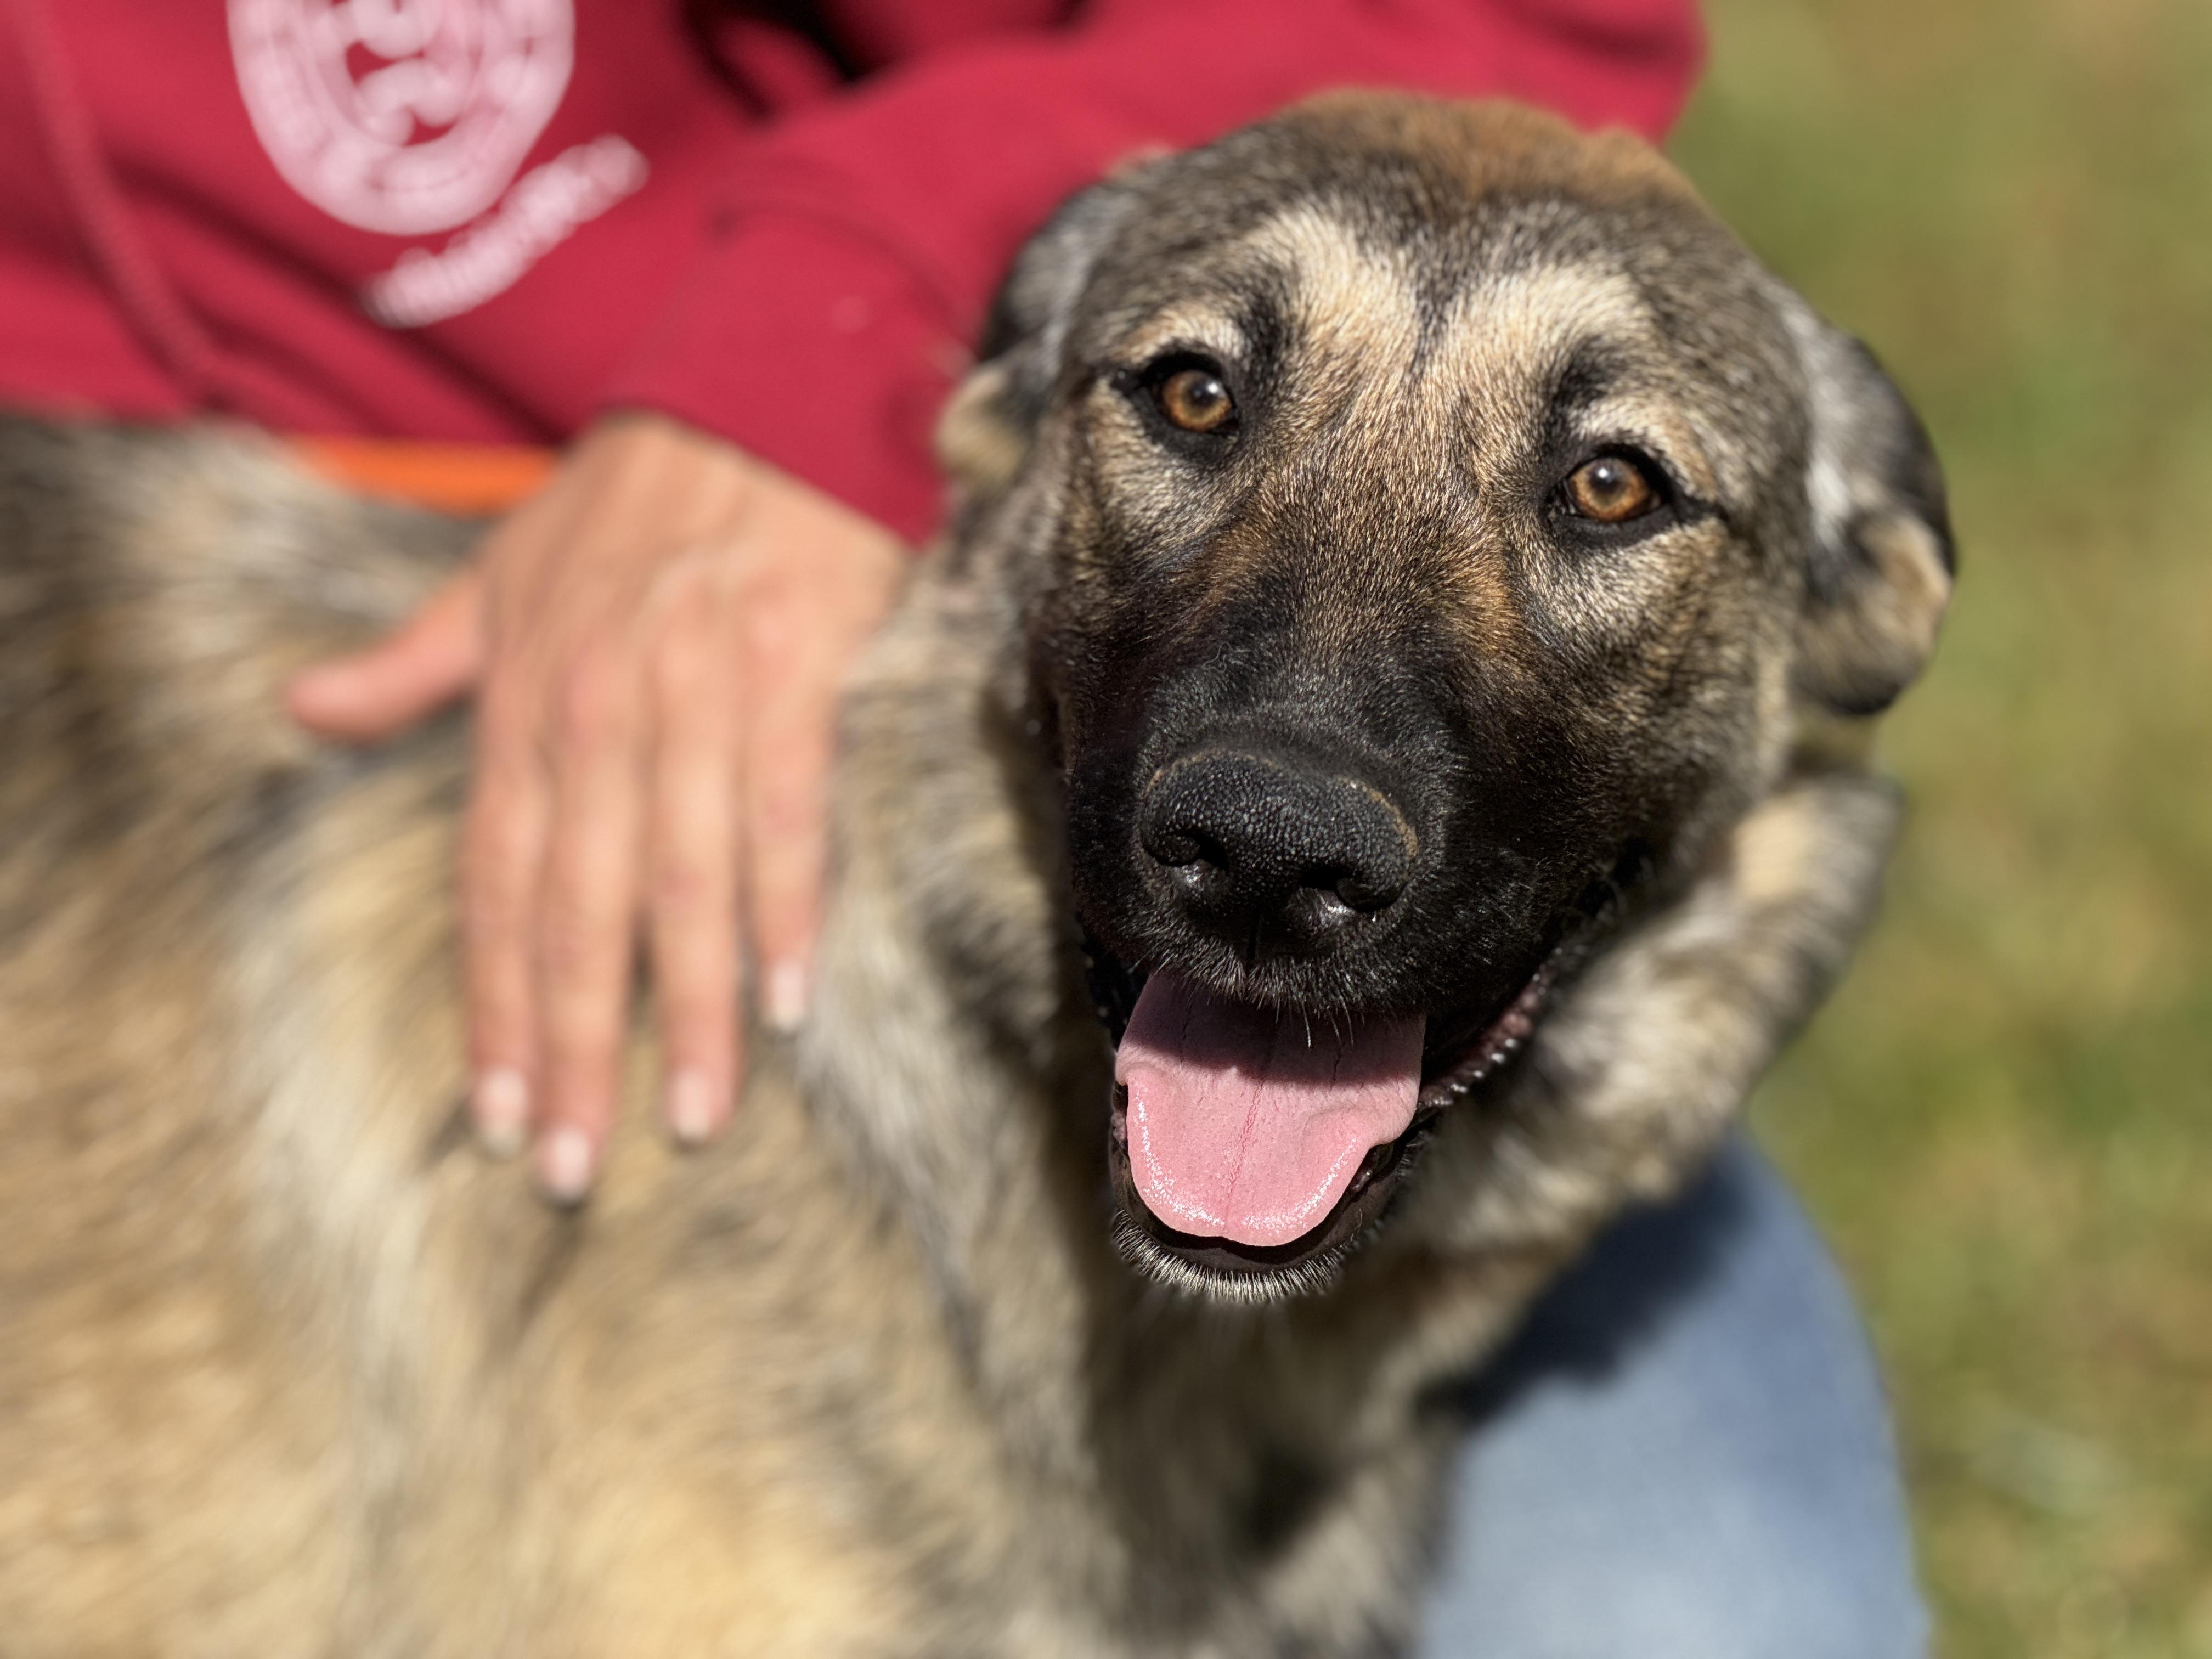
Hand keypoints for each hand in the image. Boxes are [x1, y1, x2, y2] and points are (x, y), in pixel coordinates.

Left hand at [288, 413, 904, 1198]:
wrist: (761, 395)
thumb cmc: (634, 494)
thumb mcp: (500, 568)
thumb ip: (414, 660)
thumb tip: (303, 710)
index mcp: (525, 697)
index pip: (495, 880)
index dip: (497, 1002)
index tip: (501, 1109)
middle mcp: (596, 707)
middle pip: (575, 906)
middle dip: (574, 1043)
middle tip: (578, 1164)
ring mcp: (694, 691)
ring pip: (679, 877)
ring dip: (686, 1004)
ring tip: (690, 1113)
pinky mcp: (790, 669)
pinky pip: (786, 809)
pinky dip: (786, 904)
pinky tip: (790, 995)